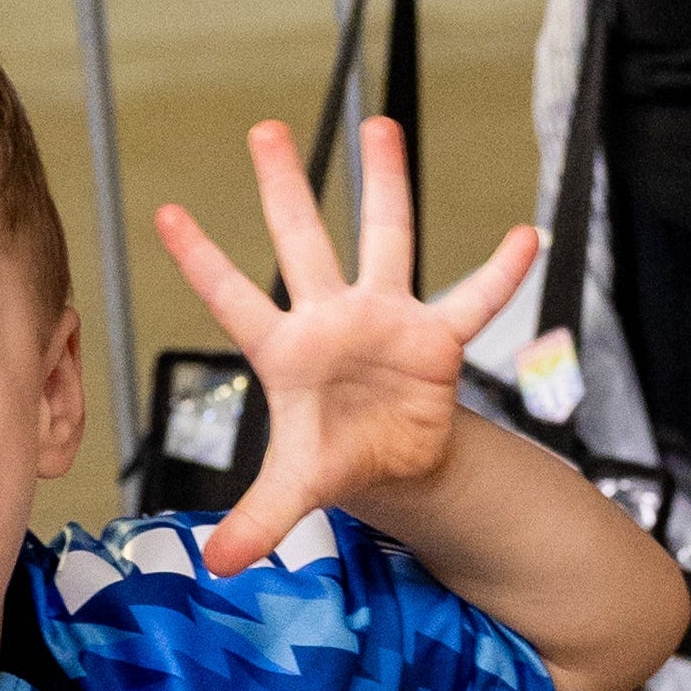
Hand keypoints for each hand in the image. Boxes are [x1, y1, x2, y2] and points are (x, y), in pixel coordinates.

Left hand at [152, 119, 540, 576]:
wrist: (388, 463)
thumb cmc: (332, 458)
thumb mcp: (293, 491)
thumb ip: (258, 520)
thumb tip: (216, 566)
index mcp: (286, 352)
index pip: (235, 301)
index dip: (202, 261)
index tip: (164, 215)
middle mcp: (332, 319)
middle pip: (303, 243)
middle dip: (284, 188)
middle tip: (264, 129)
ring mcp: (385, 320)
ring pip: (385, 239)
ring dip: (385, 183)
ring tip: (379, 124)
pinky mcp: (435, 340)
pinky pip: (473, 302)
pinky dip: (500, 275)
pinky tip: (525, 239)